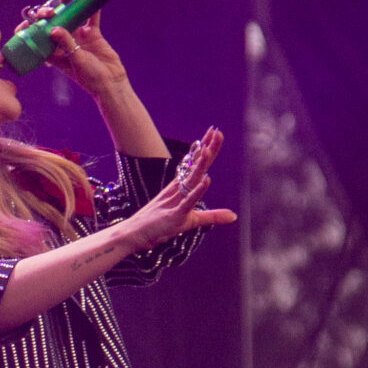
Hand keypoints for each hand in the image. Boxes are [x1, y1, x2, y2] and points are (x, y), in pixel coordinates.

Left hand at [17, 0, 128, 96]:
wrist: (110, 82)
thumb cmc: (89, 78)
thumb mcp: (75, 61)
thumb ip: (66, 44)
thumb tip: (53, 29)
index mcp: (55, 54)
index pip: (39, 40)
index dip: (31, 30)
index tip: (26, 24)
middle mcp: (65, 44)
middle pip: (53, 24)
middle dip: (49, 14)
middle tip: (50, 12)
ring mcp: (79, 38)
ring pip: (71, 18)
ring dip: (68, 5)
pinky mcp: (93, 35)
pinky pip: (92, 18)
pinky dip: (91, 9)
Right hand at [121, 128, 235, 249]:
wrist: (134, 235)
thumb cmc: (159, 227)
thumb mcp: (191, 221)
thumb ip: (213, 217)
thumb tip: (234, 215)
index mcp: (180, 188)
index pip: (196, 165)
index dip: (206, 149)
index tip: (215, 133)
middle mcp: (178, 190)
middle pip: (196, 166)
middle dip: (207, 149)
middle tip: (217, 131)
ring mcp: (176, 201)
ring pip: (191, 179)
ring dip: (200, 164)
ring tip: (209, 148)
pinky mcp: (175, 215)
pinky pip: (188, 201)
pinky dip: (197, 191)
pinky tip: (207, 180)